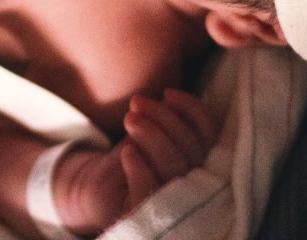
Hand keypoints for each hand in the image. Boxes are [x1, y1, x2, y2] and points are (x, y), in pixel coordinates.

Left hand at [55, 89, 216, 234]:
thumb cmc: (131, 156)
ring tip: (129, 118)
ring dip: (152, 137)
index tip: (167, 92)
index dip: (193, 111)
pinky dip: (140, 168)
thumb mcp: (148, 131)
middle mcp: (196, 188)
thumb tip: (169, 100)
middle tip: (137, 101)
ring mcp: (173, 205)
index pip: (210, 136)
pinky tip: (127, 152)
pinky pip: (149, 192)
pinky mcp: (144, 214)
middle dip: (164, 119)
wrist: (96, 185)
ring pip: (175, 169)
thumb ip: (164, 121)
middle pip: (192, 151)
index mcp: (201, 164)